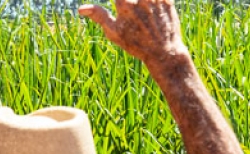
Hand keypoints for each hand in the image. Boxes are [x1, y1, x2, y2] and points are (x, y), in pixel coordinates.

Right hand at [77, 0, 192, 68]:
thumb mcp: (114, 33)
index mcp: (124, 4)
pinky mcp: (168, 0)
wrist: (164, 52)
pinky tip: (149, 15)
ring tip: (141, 20)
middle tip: (130, 16)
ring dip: (139, 3)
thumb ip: (99, 16)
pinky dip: (152, 2)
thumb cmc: (136, 44)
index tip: (119, 5)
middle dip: (127, 3)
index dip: (119, 1)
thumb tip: (81, 9)